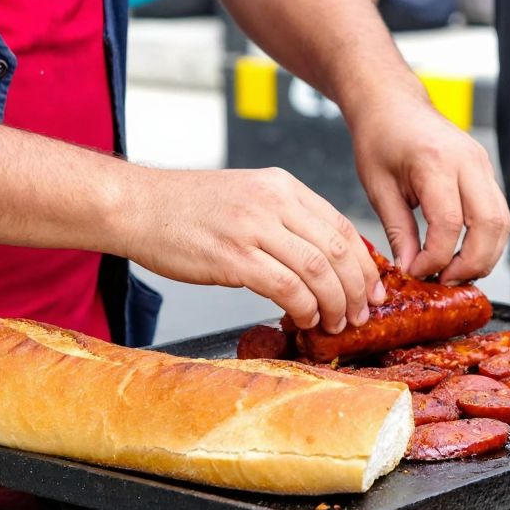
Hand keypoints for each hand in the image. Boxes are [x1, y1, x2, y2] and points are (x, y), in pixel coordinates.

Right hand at [118, 167, 382, 333]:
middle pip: (337, 250)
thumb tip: (323, 262)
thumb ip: (286, 221)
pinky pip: (286, 287)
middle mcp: (274, 202)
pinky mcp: (232, 256)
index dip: (363, 264)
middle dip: (356, 289)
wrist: (136, 206)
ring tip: (335, 323)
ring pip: (317, 270)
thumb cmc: (188, 209)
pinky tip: (304, 319)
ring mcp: (253, 227)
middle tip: (360, 314)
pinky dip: (304, 308)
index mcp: (282, 186)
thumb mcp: (248, 197)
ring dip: (334, 303)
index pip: (341, 226)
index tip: (373, 289)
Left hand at [348, 95, 509, 283]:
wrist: (392, 103)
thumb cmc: (380, 138)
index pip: (449, 223)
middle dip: (471, 263)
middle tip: (444, 281)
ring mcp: (483, 165)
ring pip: (503, 222)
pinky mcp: (486, 171)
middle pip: (490, 225)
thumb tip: (412, 269)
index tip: (416, 272)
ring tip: (454, 272)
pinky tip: (462, 253)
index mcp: (435, 163)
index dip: (435, 257)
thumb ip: (398, 231)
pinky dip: (486, 239)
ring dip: (484, 255)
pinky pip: (498, 213)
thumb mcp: (378, 188)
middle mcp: (468, 162)